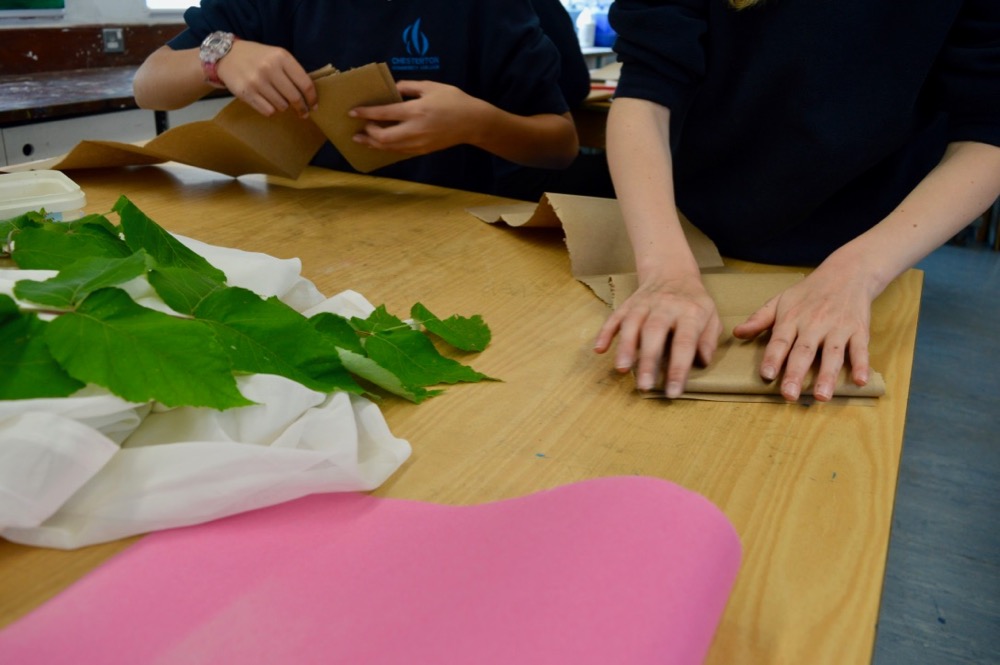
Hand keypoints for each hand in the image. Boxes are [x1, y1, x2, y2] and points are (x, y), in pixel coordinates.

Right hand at [215, 41, 316, 118]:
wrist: (226, 55)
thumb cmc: (257, 57)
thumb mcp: (276, 56)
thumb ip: (292, 72)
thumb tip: (308, 96)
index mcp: (281, 57)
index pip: (305, 83)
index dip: (312, 98)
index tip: (313, 105)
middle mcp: (269, 68)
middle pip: (295, 98)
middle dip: (301, 108)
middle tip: (303, 113)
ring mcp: (257, 81)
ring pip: (282, 106)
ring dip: (283, 107)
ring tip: (278, 100)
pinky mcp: (246, 93)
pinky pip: (268, 111)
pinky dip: (271, 110)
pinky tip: (267, 102)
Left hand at [348, 80, 486, 154]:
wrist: (473, 123)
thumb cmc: (454, 100)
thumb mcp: (431, 86)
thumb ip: (409, 87)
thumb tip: (393, 89)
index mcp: (416, 110)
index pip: (384, 114)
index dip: (366, 113)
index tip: (352, 112)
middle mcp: (415, 129)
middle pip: (383, 137)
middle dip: (368, 133)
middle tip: (358, 128)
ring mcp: (419, 142)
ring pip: (390, 148)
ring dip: (373, 144)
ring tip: (362, 140)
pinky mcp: (423, 150)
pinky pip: (400, 151)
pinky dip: (387, 148)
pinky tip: (380, 144)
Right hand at [594, 271, 722, 397]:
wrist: (672, 270)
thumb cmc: (693, 302)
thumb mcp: (711, 316)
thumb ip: (708, 340)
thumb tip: (702, 361)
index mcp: (690, 312)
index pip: (684, 342)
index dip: (678, 368)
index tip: (672, 391)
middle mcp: (665, 306)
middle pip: (654, 332)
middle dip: (648, 360)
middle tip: (644, 386)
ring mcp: (644, 303)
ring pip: (632, 323)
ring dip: (625, 346)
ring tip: (622, 369)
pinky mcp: (628, 303)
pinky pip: (615, 317)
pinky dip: (605, 332)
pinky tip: (599, 349)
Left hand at [732, 262, 874, 401]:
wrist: (848, 273)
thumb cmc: (809, 292)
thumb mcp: (781, 300)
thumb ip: (759, 319)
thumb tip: (737, 333)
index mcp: (792, 318)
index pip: (780, 341)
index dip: (773, 358)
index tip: (766, 375)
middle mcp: (815, 324)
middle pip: (804, 351)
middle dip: (795, 373)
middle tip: (789, 395)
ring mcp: (838, 328)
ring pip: (832, 354)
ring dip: (827, 376)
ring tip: (821, 396)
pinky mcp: (859, 330)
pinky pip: (860, 349)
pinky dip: (862, 364)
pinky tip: (859, 381)